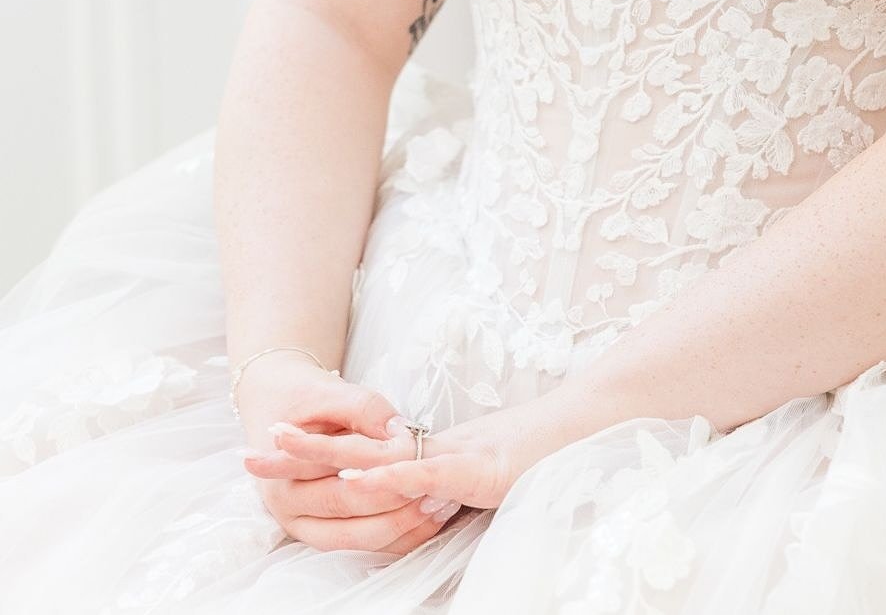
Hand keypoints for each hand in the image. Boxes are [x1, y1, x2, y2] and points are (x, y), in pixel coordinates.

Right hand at [236, 352, 459, 556]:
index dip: (384, 477)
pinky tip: (431, 520)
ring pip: (362, 540)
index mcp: (283, 478)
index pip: (341, 485)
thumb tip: (401, 435)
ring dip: (404, 526)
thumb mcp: (331, 392)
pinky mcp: (326, 533)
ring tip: (443, 504)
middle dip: (400, 503)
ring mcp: (306, 528)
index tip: (422, 464)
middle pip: (352, 514)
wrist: (277, 405)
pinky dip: (399, 538)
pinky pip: (367, 546)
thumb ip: (365, 410)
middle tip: (441, 488)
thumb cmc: (303, 397)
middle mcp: (289, 511)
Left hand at [246, 389, 604, 516]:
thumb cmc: (549, 452)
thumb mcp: (491, 475)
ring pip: (380, 455)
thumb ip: (455, 486)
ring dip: (327, 454)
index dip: (321, 455)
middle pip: (357, 450)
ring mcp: (455, 456)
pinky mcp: (477, 468)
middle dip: (302, 453)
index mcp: (436, 453)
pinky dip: (388, 477)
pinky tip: (354, 481)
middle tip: (249, 452)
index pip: (368, 455)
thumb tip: (427, 504)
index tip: (274, 456)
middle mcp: (437, 449)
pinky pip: (424, 472)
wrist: (594, 423)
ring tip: (279, 449)